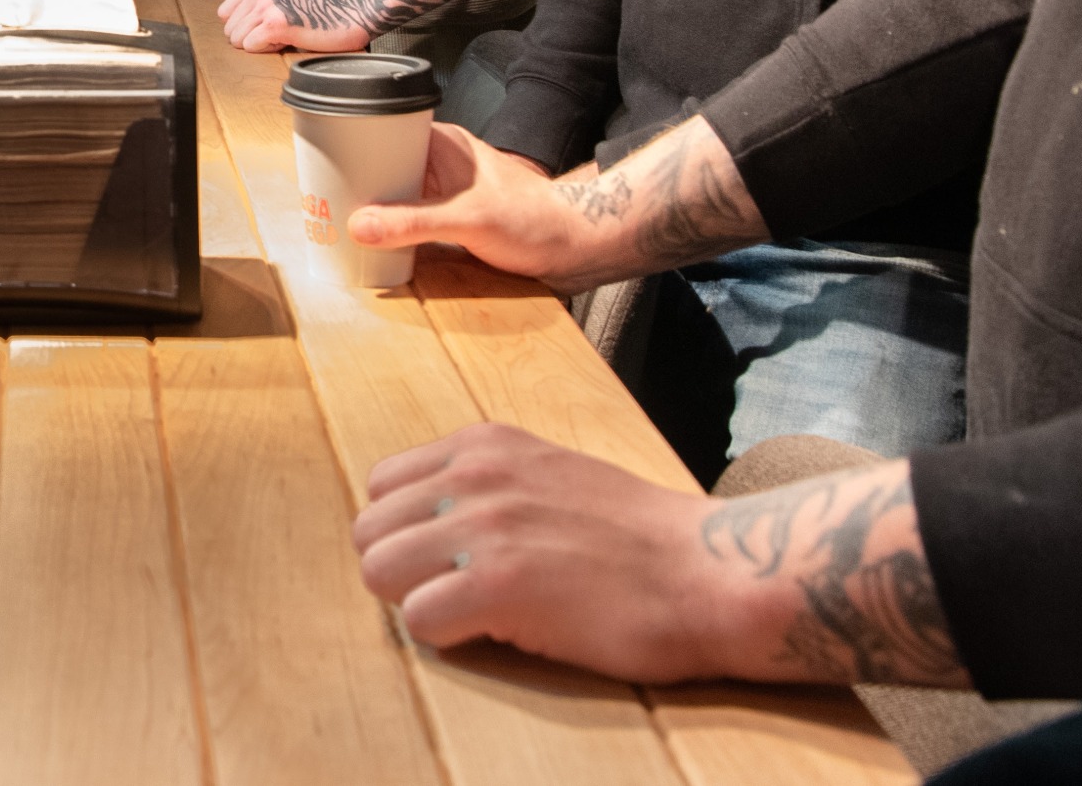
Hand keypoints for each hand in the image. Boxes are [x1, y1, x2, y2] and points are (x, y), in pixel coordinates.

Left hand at [218, 0, 372, 53]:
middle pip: (229, 28)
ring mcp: (266, 5)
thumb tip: (231, 30)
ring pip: (237, 39)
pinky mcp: (276, 24)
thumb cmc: (319, 7)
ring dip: (259, 43)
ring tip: (284, 34)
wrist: (351, 9)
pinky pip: (251, 46)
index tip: (267, 23)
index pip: (225, 13)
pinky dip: (267, 49)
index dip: (244, 25)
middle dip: (250, 36)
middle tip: (278, 31)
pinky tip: (288, 38)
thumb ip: (258, 2)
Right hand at [333, 121, 605, 285]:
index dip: (354, 146)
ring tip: (337, 223)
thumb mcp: (469, 221)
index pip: (386, 132)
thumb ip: (415, 223)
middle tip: (321, 202)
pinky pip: (408, 218)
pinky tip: (373, 243)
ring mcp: (445, 192)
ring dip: (373, 208)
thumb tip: (360, 225)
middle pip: (384, 166)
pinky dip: (390, 229)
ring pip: (395, 194)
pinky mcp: (450, 219)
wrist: (577, 248)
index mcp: (445, 145)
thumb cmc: (537, 221)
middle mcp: (442, 164)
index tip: (323, 165)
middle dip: (356, 183)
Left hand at [352, 423, 756, 685]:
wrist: (711, 571)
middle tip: (457, 594)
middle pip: (370, 532)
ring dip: (418, 602)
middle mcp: (474, 475)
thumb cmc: (639, 538)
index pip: (382, 486)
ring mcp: (484, 528)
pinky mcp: (499, 586)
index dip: (409, 533)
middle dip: (403, 571)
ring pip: (379, 571)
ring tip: (475, 614)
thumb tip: (429, 522)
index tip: (450, 558)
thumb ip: (488, 486)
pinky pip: (418, 619)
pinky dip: (448, 637)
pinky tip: (498, 633)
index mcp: (484, 444)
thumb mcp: (550, 474)